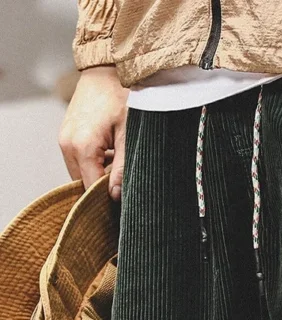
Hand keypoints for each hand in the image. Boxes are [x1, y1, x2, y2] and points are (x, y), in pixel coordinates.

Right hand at [58, 66, 128, 200]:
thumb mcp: (129, 135)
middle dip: (103, 187)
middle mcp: (67, 144)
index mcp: (82, 146)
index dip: (107, 198)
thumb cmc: (123, 96)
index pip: (91, 188)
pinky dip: (94, 163)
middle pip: (83, 182)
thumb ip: (123, 168)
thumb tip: (116, 195)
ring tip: (120, 166)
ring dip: (99, 174)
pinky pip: (79, 159)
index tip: (124, 202)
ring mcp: (64, 138)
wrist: (109, 68)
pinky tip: (112, 155)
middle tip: (125, 185)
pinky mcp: (67, 133)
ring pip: (81, 172)